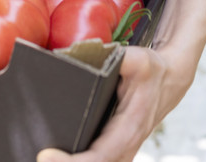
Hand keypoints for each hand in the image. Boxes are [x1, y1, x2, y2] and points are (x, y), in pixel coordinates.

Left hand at [35, 42, 194, 161]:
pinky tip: (55, 156)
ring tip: (41, 156)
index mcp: (128, 129)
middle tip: (36, 157)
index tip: (46, 156)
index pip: (98, 156)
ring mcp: (121, 154)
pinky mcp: (115, 151)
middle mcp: (125, 148)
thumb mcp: (137, 58)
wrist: (169, 79)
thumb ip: (115, 57)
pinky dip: (76, 161)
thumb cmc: (152, 70)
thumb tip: (87, 54)